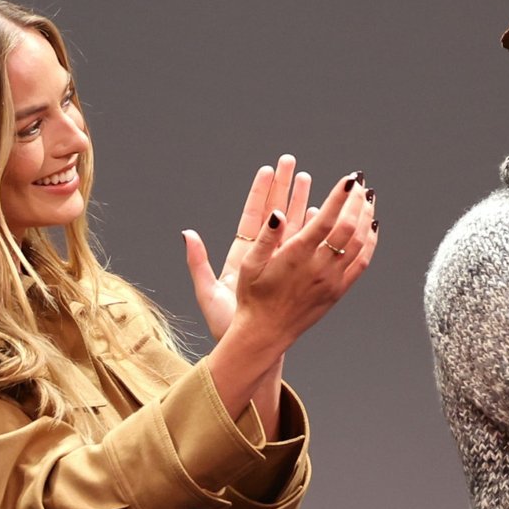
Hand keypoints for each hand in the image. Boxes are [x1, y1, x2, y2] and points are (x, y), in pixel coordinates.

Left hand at [183, 155, 311, 342]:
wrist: (251, 347)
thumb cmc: (229, 325)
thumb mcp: (209, 292)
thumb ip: (198, 262)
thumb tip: (187, 234)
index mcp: (243, 256)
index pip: (253, 216)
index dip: (260, 192)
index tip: (267, 169)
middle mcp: (263, 256)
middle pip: (275, 214)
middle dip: (283, 187)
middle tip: (291, 161)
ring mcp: (280, 264)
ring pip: (293, 227)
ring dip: (300, 202)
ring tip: (309, 178)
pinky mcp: (293, 275)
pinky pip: (306, 249)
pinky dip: (312, 231)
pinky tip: (321, 213)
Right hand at [204, 169, 378, 412]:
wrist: (266, 332)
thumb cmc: (253, 296)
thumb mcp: (249, 264)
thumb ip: (265, 236)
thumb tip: (276, 212)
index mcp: (296, 256)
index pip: (326, 219)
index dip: (340, 197)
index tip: (349, 179)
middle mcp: (319, 268)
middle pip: (349, 228)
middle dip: (356, 201)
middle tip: (360, 183)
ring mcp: (332, 280)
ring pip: (360, 244)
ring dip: (366, 218)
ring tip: (368, 198)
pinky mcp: (338, 291)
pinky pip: (362, 263)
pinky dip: (370, 242)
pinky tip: (370, 228)